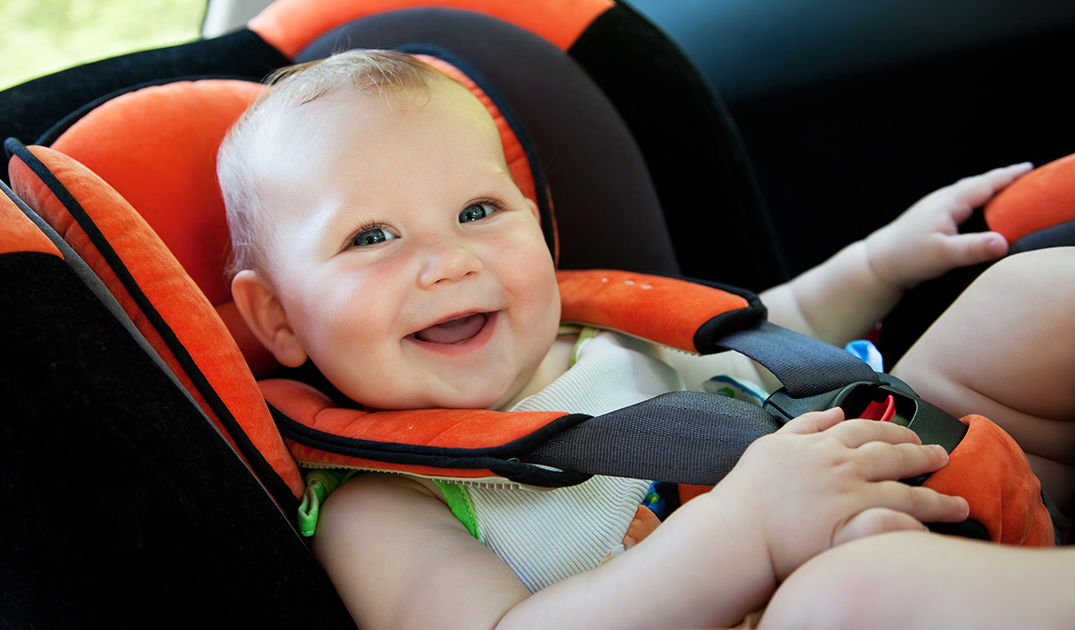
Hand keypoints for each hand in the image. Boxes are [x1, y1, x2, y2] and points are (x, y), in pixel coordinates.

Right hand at [709, 408, 969, 580]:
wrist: (737, 532)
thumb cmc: (747, 493)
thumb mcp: (771, 444)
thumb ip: (806, 425)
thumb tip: (836, 412)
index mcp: (823, 445)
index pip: (868, 429)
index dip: (894, 430)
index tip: (911, 436)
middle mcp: (842, 467)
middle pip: (895, 457)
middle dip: (925, 456)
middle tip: (944, 458)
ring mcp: (850, 499)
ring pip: (907, 493)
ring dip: (938, 499)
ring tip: (959, 504)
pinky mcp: (852, 530)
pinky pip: (896, 527)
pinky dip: (918, 528)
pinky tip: (934, 532)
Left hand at [864, 163, 1032, 289]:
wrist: (878, 262)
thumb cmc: (908, 257)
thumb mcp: (943, 255)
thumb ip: (972, 248)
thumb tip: (1003, 243)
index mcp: (949, 203)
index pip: (984, 184)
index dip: (1007, 177)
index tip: (1028, 168)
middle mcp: (943, 200)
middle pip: (978, 184)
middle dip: (1001, 178)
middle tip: (1026, 174)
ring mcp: (936, 208)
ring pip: (968, 193)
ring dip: (988, 188)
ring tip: (1009, 188)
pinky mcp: (932, 219)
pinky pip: (961, 203)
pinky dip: (976, 200)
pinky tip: (981, 208)